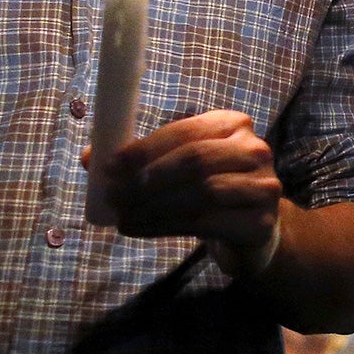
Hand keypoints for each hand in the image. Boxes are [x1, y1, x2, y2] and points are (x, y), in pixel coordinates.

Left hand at [86, 111, 281, 268]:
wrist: (253, 228)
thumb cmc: (209, 189)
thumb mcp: (179, 166)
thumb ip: (142, 158)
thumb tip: (90, 156)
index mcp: (233, 125)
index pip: (185, 131)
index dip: (144, 148)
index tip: (109, 167)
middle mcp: (255, 150)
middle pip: (194, 160)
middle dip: (147, 179)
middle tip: (114, 196)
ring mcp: (264, 186)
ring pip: (202, 192)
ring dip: (154, 206)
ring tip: (124, 216)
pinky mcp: (260, 222)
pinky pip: (207, 222)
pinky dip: (166, 226)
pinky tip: (142, 229)